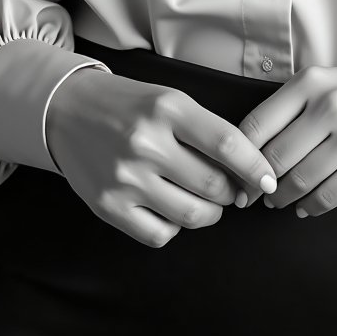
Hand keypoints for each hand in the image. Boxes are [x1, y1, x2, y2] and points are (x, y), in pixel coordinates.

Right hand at [45, 68, 278, 247]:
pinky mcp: (108, 206)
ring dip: (209, 213)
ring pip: (191, 215)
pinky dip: (174, 226)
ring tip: (204, 201)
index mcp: (168, 108)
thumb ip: (208, 132)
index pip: (227, 143)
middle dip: (231, 193)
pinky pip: (160, 234)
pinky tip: (169, 208)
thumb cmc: (131, 105)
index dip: (255, 168)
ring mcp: (125, 178)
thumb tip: (247, 175)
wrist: (68, 110)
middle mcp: (146, 142)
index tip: (269, 181)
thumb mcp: (171, 101)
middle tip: (229, 190)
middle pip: (213, 185)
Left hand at [233, 58, 336, 215]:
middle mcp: (332, 106)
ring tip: (277, 201)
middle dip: (259, 184)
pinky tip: (305, 206)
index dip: (239, 158)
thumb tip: (245, 156)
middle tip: (253, 195)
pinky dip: (311, 206)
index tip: (234, 175)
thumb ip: (284, 111)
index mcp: (310, 83)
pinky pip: (330, 195)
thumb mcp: (318, 84)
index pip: (257, 125)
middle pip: (276, 158)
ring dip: (282, 198)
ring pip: (301, 180)